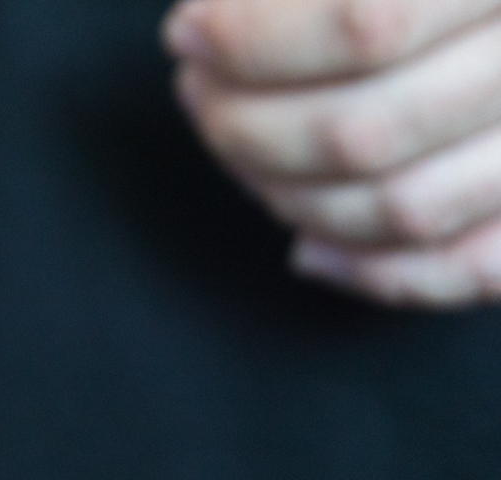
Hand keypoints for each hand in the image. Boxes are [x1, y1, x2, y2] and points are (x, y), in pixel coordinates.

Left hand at [164, 0, 500, 307]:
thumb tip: (203, 25)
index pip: (366, 25)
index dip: (253, 41)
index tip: (189, 33)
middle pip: (367, 133)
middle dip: (248, 128)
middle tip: (200, 93)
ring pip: (405, 210)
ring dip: (290, 197)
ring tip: (238, 150)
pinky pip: (471, 271)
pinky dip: (377, 274)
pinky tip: (308, 246)